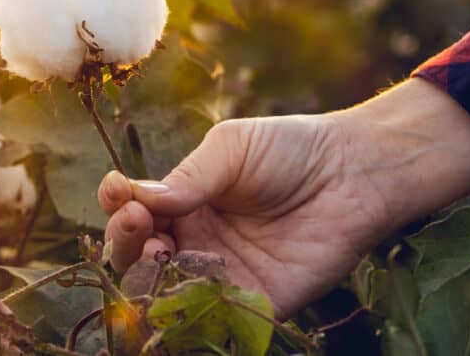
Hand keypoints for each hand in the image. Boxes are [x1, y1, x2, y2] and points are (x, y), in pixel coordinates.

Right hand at [98, 79, 469, 318]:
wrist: (353, 174)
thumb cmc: (290, 149)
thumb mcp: (231, 149)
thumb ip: (188, 177)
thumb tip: (138, 197)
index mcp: (184, 202)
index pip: (134, 214)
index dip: (118, 206)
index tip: (117, 191)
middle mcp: (196, 242)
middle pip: (141, 257)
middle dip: (126, 242)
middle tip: (138, 223)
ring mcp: (222, 275)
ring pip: (167, 292)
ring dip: (150, 277)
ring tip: (159, 251)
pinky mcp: (254, 303)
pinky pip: (213, 319)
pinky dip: (189, 314)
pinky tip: (184, 292)